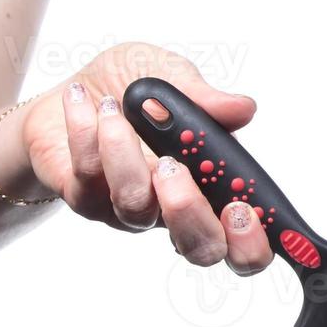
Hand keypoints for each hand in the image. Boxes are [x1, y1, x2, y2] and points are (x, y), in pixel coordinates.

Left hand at [23, 43, 274, 272]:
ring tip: (114, 106)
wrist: (75, 93)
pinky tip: (82, 101)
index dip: (252, 242)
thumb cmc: (131, 91)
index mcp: (211, 188)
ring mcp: (129, 211)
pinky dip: (86, 131)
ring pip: (136, 208)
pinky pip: (90, 177)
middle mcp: (174, 210)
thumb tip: (242, 109)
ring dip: (124, 151)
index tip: (244, 208)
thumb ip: (205, 98)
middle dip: (191, 214)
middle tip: (175, 167)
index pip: (243, 241)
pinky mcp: (85, 199)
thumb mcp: (172, 76)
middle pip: (201, 249)